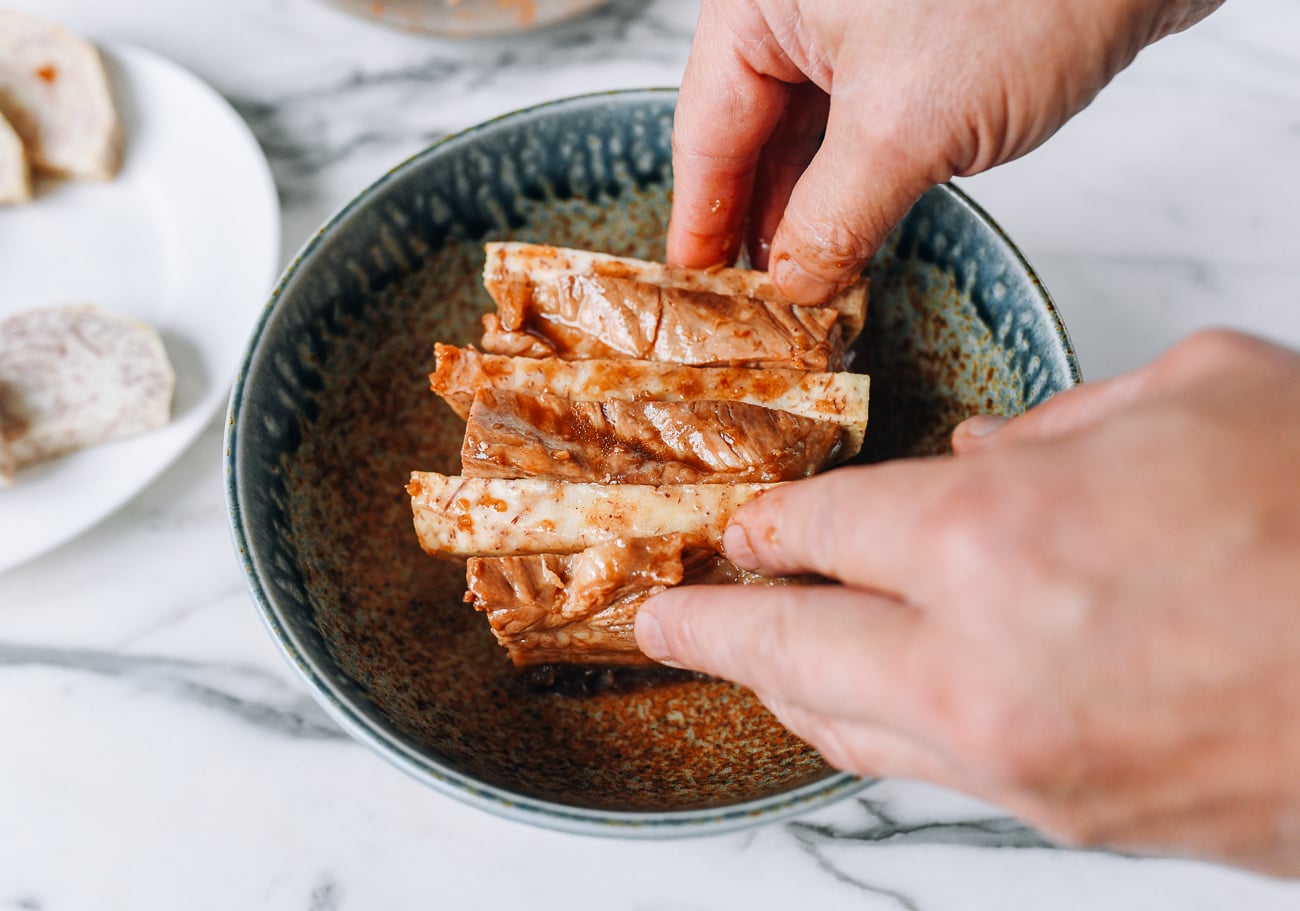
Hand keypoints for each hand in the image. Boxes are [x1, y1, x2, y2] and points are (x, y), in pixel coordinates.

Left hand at [636, 329, 1299, 874]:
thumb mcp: (1196, 396)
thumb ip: (1062, 424)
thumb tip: (985, 453)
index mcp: (999, 532)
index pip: (824, 527)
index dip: (765, 523)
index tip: (733, 527)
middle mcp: (980, 660)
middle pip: (790, 645)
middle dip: (709, 624)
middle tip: (658, 616)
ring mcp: (1016, 758)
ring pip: (843, 727)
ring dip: (779, 689)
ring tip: (742, 663)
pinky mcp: (1065, 817)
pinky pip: (922, 769)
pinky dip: (867, 732)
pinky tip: (856, 710)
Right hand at [667, 0, 1221, 301]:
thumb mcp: (904, 128)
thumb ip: (830, 219)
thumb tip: (793, 283)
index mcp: (762, 1)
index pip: (706, 129)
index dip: (700, 220)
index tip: (695, 290)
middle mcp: (801, 6)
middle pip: (750, 133)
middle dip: (756, 222)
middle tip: (749, 305)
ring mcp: (860, 20)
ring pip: (809, 134)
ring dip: (809, 211)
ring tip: (802, 285)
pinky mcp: (918, 40)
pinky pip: (863, 125)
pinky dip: (856, 184)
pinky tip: (853, 236)